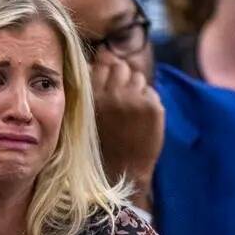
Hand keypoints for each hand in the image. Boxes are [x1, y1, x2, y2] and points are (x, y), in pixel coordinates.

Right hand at [91, 55, 163, 203]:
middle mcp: (111, 95)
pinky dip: (146, 102)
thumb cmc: (97, 146)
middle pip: (121, 67)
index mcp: (90, 97)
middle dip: (121, 77)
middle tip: (119, 97)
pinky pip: (151, 92)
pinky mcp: (153, 109)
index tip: (106, 82)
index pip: (101, 64)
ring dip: (134, 89)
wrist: (119, 175)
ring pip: (138, 77)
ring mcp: (134, 101)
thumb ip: (87, 89)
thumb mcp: (81, 116)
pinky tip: (139, 119)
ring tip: (128, 109)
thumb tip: (100, 59)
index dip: (104, 70)